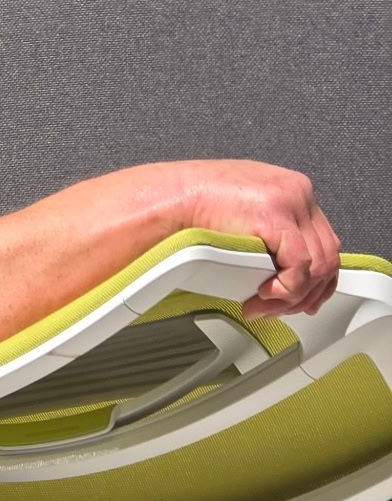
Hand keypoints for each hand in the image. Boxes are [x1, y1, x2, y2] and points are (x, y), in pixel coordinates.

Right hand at [176, 161, 340, 316]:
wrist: (173, 198)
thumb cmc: (194, 206)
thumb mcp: (245, 214)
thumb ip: (270, 233)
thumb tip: (279, 268)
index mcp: (293, 190)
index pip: (325, 242)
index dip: (317, 279)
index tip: (303, 299)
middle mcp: (299, 193)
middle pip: (328, 256)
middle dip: (306, 294)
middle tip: (278, 310)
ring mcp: (292, 203)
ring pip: (317, 266)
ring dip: (291, 297)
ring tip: (264, 306)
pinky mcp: (277, 217)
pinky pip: (300, 267)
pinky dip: (287, 289)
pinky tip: (265, 294)